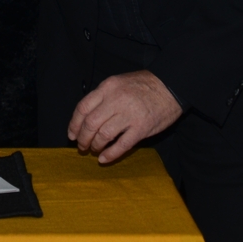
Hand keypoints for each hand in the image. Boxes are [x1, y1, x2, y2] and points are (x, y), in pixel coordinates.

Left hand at [67, 70, 183, 164]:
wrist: (171, 86)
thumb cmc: (144, 84)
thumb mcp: (119, 82)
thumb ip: (103, 97)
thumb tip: (86, 116)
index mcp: (107, 87)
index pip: (83, 108)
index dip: (74, 124)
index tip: (72, 134)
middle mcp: (116, 100)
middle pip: (90, 124)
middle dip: (83, 138)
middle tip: (82, 146)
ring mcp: (129, 115)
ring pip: (103, 135)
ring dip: (95, 146)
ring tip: (94, 150)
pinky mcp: (141, 128)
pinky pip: (121, 145)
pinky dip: (110, 154)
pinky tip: (104, 159)